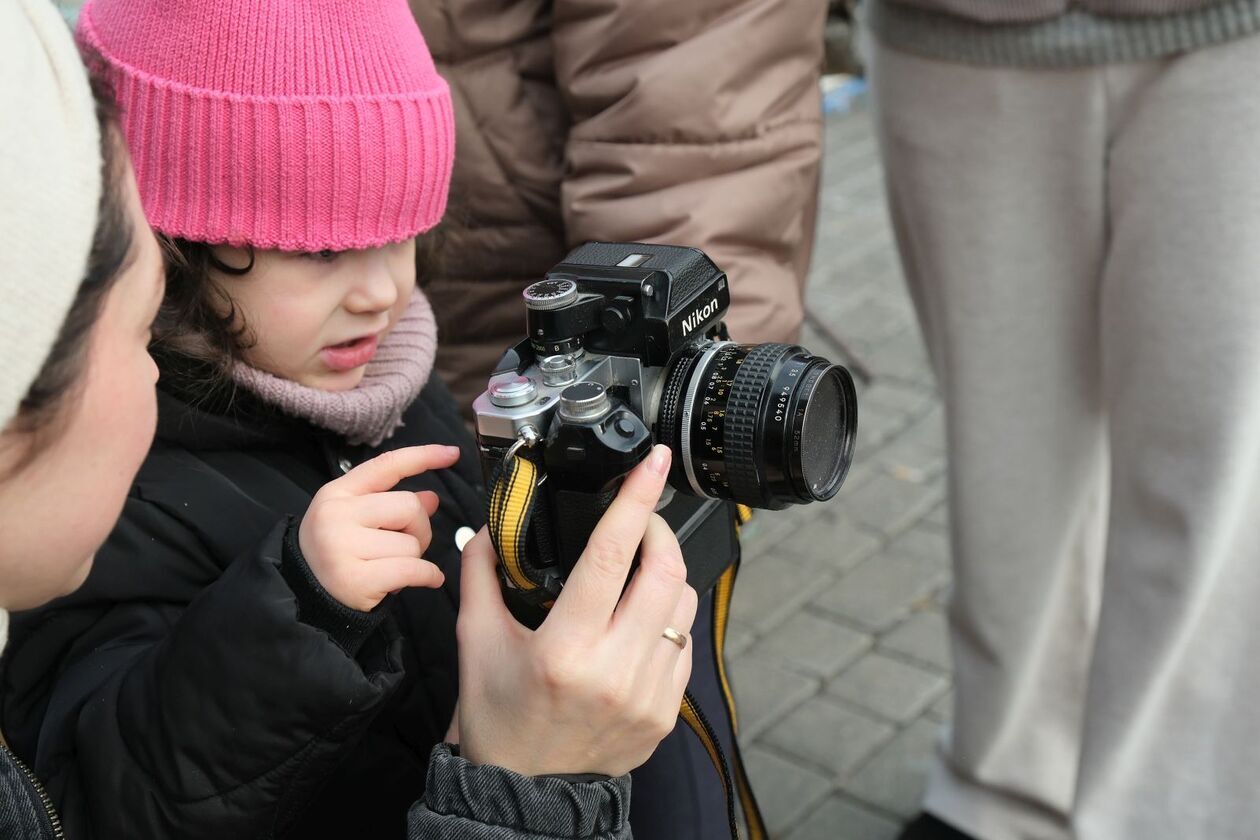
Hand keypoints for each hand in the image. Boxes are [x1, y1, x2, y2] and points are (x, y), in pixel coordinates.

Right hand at [299, 445, 460, 610]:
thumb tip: (431, 497)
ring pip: (411, 544)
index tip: (452, 453)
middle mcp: (336, 514)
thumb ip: (392, 504)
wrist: (304, 596)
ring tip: (392, 567)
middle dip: (419, 528)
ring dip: (413, 558)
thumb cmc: (337, 553)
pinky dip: (428, 575)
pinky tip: (426, 578)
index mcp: (337, 493)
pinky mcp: (355, 579)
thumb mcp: (357, 519)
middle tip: (405, 546)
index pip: (386, 465)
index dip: (423, 456)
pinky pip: (413, 570)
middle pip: (409, 506)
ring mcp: (342, 546)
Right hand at [455, 444, 696, 777]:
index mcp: (566, 649)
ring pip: (683, 605)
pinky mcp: (666, 712)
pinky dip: (668, 620)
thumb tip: (487, 527)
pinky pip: (684, 644)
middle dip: (659, 529)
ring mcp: (648, 694)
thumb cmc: (498, 720)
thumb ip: (481, 578)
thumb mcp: (476, 645)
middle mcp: (615, 671)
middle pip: (665, 572)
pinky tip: (638, 622)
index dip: (635, 501)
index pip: (611, 556)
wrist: (525, 793)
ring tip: (634, 573)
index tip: (652, 463)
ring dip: (666, 575)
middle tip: (639, 518)